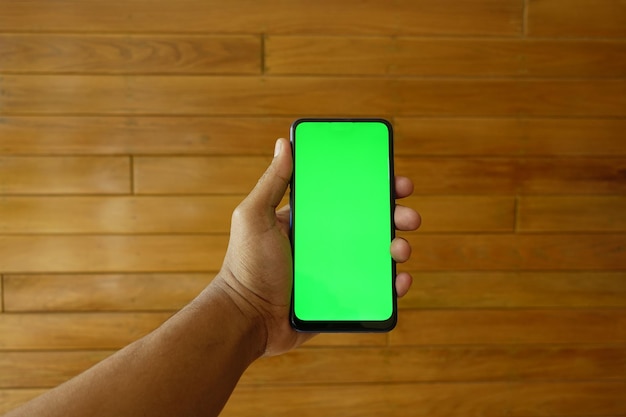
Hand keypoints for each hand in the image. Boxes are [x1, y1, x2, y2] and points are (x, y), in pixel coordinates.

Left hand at [215, 138, 420, 356]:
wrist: (247, 317)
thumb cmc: (246, 266)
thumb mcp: (254, 217)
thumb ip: (271, 182)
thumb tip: (284, 144)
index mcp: (310, 221)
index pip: (348, 198)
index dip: (374, 188)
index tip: (395, 181)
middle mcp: (326, 243)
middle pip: (370, 224)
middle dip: (395, 217)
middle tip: (409, 216)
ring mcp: (336, 272)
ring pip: (377, 256)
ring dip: (398, 248)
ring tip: (401, 249)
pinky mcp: (342, 299)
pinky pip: (375, 290)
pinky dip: (393, 285)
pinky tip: (401, 280)